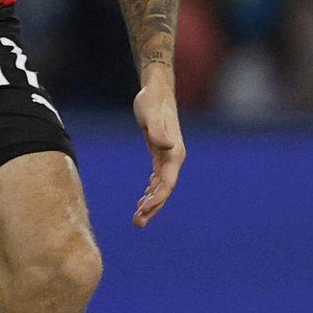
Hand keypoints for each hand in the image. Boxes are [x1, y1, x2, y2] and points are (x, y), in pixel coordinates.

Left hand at [132, 74, 184, 227]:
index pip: (167, 183)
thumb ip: (157, 131)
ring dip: (152, 203)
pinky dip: (151, 191)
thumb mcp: (150, 114)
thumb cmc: (151, 100)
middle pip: (165, 189)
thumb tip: (165, 145)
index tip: (142, 210)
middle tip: (138, 223)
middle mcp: (174, 157)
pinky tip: (142, 200)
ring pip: (162, 186)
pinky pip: (158, 178)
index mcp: (174, 152)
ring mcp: (169, 156)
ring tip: (138, 219)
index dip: (156, 199)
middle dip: (153, 208)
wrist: (156, 89)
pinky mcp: (161, 153)